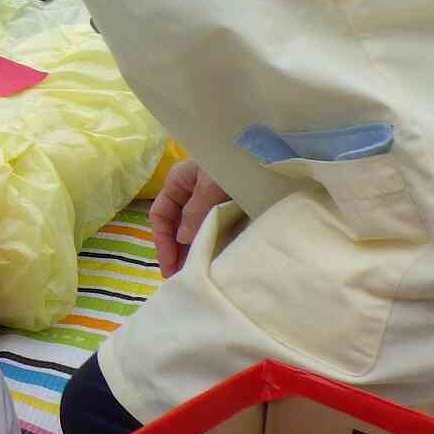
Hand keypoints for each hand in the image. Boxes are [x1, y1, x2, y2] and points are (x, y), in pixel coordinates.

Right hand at [148, 160, 229, 278]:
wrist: (273, 155)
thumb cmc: (235, 161)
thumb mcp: (211, 185)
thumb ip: (196, 211)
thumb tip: (183, 239)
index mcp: (179, 181)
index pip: (160, 215)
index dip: (162, 241)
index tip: (170, 266)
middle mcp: (192, 192)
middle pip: (176, 226)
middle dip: (176, 252)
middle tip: (181, 278)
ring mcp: (211, 200)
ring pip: (195, 229)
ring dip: (194, 251)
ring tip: (197, 274)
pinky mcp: (232, 208)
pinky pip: (217, 229)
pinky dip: (213, 245)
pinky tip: (216, 260)